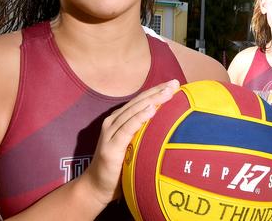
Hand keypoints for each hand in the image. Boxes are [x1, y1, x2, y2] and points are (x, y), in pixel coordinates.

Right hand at [81, 79, 179, 205]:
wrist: (97, 187)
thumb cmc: (121, 167)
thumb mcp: (136, 145)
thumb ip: (146, 133)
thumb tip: (172, 127)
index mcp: (121, 120)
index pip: (141, 101)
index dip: (157, 90)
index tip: (175, 83)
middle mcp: (114, 122)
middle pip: (139, 102)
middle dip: (158, 91)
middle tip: (175, 83)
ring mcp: (111, 133)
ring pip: (134, 111)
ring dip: (152, 100)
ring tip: (167, 92)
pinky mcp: (111, 147)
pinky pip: (128, 129)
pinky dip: (140, 118)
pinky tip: (152, 110)